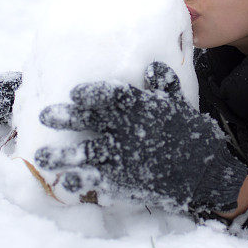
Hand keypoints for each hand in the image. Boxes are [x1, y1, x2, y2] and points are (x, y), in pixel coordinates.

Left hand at [34, 61, 247, 211]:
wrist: (206, 174)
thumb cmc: (191, 135)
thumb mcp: (180, 104)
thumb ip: (165, 84)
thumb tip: (152, 64)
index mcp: (142, 109)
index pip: (113, 96)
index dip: (93, 94)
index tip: (75, 93)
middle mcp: (129, 132)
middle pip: (91, 121)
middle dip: (67, 117)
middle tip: (45, 115)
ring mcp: (125, 159)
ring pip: (87, 154)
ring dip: (63, 155)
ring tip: (42, 156)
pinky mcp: (126, 182)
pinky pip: (98, 182)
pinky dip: (81, 182)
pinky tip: (64, 182)